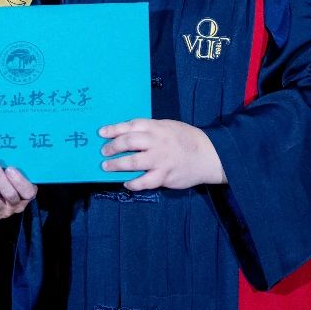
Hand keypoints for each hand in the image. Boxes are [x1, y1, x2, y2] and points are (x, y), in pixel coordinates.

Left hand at [0, 158, 36, 219]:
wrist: (2, 198)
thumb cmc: (11, 180)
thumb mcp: (19, 175)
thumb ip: (16, 167)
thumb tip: (4, 150)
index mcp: (26, 195)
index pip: (27, 191)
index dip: (19, 181)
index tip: (10, 168)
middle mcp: (15, 206)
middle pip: (9, 194)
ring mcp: (1, 212)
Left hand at [99, 118, 226, 189]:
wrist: (209, 154)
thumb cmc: (185, 139)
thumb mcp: (168, 127)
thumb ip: (150, 130)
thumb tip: (127, 135)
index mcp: (157, 127)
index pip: (131, 126)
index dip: (114, 129)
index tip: (101, 133)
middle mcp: (157, 142)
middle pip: (128, 142)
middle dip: (112, 147)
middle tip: (103, 152)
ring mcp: (161, 159)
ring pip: (133, 162)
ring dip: (117, 165)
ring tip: (107, 167)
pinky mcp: (165, 175)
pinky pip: (145, 181)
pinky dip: (134, 183)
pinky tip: (127, 183)